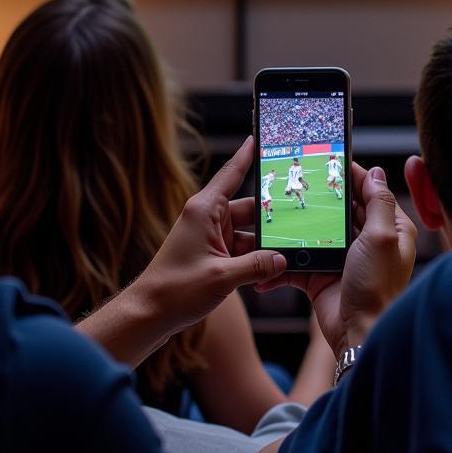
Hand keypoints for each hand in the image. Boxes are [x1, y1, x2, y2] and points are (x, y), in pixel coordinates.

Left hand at [136, 137, 286, 333]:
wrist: (149, 314)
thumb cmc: (175, 291)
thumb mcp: (221, 278)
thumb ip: (256, 266)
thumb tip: (283, 259)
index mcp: (204, 211)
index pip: (231, 174)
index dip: (247, 155)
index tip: (260, 138)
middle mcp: (207, 219)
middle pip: (249, 208)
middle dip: (273, 215)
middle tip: (302, 214)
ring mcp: (210, 237)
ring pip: (249, 232)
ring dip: (266, 244)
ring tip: (294, 250)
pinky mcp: (212, 255)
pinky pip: (242, 250)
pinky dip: (257, 259)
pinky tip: (274, 270)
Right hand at [254, 163, 416, 359]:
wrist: (358, 333)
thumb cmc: (377, 288)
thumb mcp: (382, 237)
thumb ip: (379, 203)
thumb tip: (375, 172)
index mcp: (390, 229)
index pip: (370, 192)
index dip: (351, 175)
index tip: (330, 160)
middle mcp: (368, 241)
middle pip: (341, 209)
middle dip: (320, 197)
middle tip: (299, 179)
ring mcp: (343, 258)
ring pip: (317, 231)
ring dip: (299, 225)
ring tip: (280, 210)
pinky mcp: (321, 275)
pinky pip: (299, 260)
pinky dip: (284, 259)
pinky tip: (270, 255)